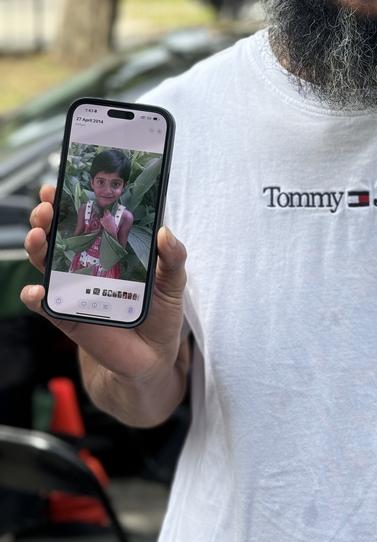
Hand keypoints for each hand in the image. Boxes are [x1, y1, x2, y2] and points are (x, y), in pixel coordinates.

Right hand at [21, 184, 187, 384]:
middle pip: (59, 233)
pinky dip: (37, 297)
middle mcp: (87, 262)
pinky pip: (46, 304)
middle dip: (48, 217)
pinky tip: (38, 290)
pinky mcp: (68, 316)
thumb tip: (166, 233)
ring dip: (37, 247)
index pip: (88, 217)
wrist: (152, 357)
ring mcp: (74, 287)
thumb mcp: (174, 280)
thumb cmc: (161, 312)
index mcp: (111, 247)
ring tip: (38, 236)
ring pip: (46, 262)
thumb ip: (174, 257)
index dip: (73, 199)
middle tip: (46, 208)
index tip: (62, 184)